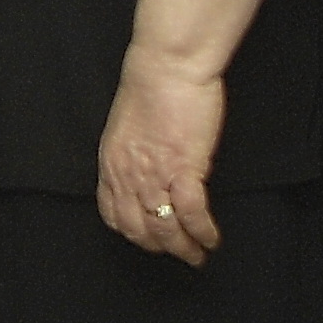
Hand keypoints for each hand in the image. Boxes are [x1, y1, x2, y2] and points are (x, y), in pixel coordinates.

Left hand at [98, 54, 224, 266]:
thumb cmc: (152, 88)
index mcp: (111, 164)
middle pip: (139, 229)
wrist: (167, 66)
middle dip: (162, 248)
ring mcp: (154, 174)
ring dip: (184, 248)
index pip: (114, 216)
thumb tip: (153, 177)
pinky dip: (203, 232)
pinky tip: (212, 238)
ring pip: (165, 228)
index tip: (152, 241)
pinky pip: (192, 213)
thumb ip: (135, 158)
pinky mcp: (184, 167)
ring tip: (199, 255)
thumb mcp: (128, 129)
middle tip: (182, 255)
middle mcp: (127, 175)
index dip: (134, 235)